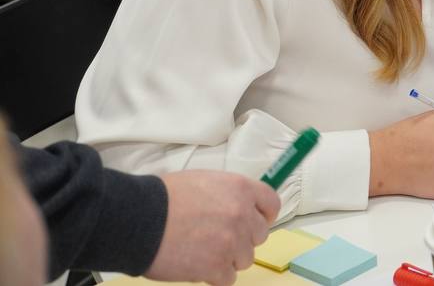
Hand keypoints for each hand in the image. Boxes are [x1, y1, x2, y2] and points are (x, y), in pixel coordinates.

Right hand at [146, 171, 279, 285]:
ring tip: (202, 252)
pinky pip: (228, 278)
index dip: (264, 216)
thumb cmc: (163, 198)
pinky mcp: (216, 266)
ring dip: (227, 259)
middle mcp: (242, 214)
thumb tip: (239, 208)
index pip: (272, 204)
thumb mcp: (204, 181)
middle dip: (242, 239)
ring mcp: (231, 242)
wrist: (138, 219)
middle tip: (218, 240)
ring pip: (245, 259)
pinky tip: (196, 266)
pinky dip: (214, 276)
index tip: (256, 222)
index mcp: (240, 188)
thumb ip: (228, 195)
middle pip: (259, 235)